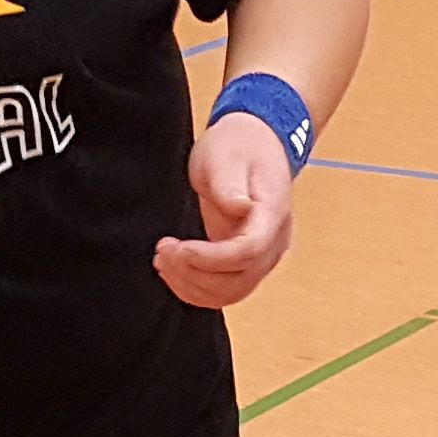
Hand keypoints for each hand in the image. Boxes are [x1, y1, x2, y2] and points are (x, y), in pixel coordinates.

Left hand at [155, 115, 299, 308]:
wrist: (254, 145)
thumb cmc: (238, 146)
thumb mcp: (227, 156)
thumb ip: (231, 185)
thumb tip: (241, 208)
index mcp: (272, 214)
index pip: (249, 252)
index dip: (212, 259)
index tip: (181, 248)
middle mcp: (274, 241)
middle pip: (240, 279)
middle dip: (196, 274)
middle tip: (163, 251)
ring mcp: (263, 254)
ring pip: (232, 292)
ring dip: (193, 285)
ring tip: (163, 260)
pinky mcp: (246, 260)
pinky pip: (226, 289)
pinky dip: (197, 288)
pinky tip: (173, 271)